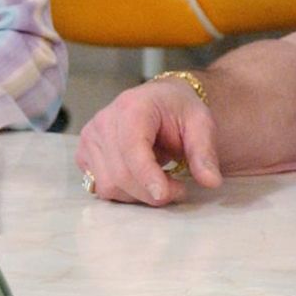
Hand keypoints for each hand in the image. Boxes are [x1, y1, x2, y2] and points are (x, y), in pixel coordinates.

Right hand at [75, 78, 222, 205]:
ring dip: (138, 194)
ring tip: (161, 182)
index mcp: (132, 107)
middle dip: (151, 191)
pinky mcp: (84, 154)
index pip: (132, 147)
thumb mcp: (201, 123)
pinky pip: (100, 187)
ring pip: (108, 185)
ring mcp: (90, 138)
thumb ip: (205, 152)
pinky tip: (141, 180)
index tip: (164, 194)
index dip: (146, 175)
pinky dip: (123, 192)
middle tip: (179, 189)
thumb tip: (211, 181)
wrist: (159, 101)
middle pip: (120, 173)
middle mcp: (104, 120)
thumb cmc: (178, 110)